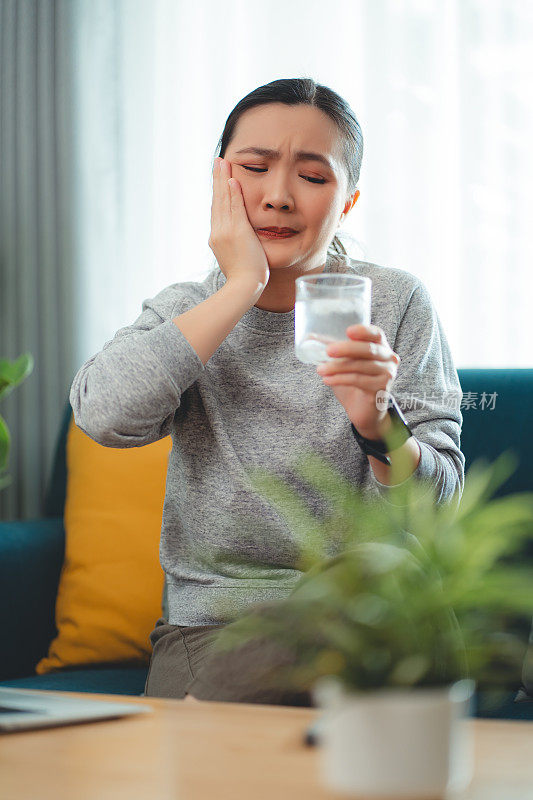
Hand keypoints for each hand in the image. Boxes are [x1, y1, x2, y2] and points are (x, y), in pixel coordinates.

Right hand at [208, 157, 269, 290]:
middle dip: (217, 179)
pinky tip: (233, 179)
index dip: (218, 192)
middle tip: (218, 161)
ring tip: (223, 162)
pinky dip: (233, 193)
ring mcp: (225, 231)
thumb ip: (236, 245)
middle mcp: (217, 232)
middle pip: (217, 200)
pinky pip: (234, 207)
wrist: (244, 287)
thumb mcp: (237, 258)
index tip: (219, 179)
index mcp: (217, 238)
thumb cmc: (245, 278)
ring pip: (223, 200)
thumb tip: (240, 241)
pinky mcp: (237, 232)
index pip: (217, 210)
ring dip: (223, 179)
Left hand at [316, 324, 400, 438]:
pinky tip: (327, 380)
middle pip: (368, 349)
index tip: (348, 331)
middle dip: (346, 349)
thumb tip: (309, 338)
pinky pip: (359, 380)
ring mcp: (387, 373)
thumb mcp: (342, 362)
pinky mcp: (382, 388)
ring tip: (321, 370)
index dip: (364, 331)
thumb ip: (331, 349)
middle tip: (328, 351)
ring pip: (361, 366)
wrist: (362, 409)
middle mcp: (389, 358)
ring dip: (338, 367)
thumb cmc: (353, 382)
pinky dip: (341, 379)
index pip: (376, 334)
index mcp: (381, 346)